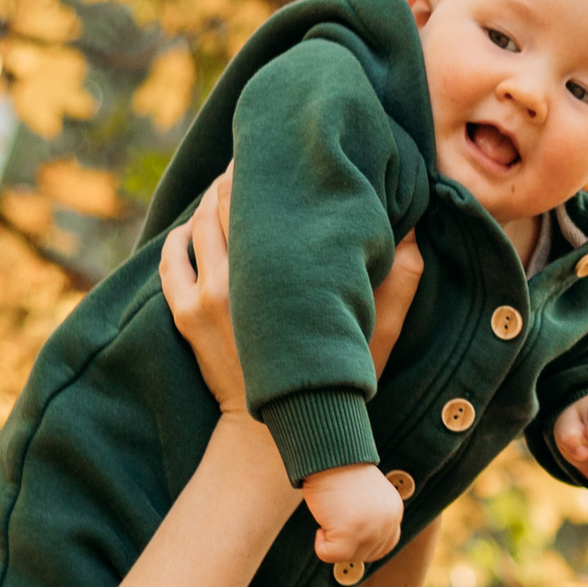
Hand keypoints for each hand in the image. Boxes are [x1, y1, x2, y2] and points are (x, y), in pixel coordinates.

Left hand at [161, 164, 425, 406]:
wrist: (273, 435)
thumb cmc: (332, 384)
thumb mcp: (377, 336)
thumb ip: (401, 284)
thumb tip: (415, 232)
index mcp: (277, 280)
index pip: (259, 202)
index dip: (267, 170)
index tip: (282, 151)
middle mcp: (231, 283)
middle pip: (222, 205)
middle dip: (237, 177)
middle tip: (255, 155)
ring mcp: (201, 299)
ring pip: (197, 227)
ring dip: (210, 200)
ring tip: (229, 184)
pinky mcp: (184, 315)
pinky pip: (172, 259)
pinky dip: (181, 235)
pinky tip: (195, 224)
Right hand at [303, 460, 405, 565]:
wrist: (330, 456)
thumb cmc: (340, 472)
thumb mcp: (366, 497)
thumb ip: (370, 519)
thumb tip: (356, 547)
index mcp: (394, 511)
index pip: (386, 545)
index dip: (363, 544)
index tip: (345, 531)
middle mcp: (388, 522)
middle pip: (366, 554)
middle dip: (346, 544)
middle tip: (333, 520)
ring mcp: (371, 529)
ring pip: (348, 557)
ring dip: (333, 542)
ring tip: (329, 516)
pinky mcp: (350, 534)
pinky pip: (331, 556)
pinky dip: (321, 546)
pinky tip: (321, 525)